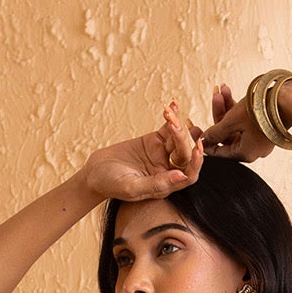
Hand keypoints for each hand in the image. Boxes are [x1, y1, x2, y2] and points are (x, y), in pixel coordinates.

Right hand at [78, 101, 204, 201]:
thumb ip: (157, 184)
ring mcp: (162, 155)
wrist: (94, 173)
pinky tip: (173, 104)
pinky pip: (167, 129)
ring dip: (176, 125)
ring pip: (176, 139)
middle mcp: (168, 170)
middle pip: (184, 154)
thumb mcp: (132, 187)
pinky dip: (171, 117)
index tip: (197, 148)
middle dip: (181, 138)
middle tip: (172, 125)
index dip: (196, 162)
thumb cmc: (111, 185)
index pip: (189, 175)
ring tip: (169, 113)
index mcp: (166, 185)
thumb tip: (182, 176)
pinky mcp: (154, 141)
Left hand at [192, 82, 275, 163]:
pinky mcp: (263, 129)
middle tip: (212, 97)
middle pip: (227, 135)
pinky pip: (245, 121)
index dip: (204, 139)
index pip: (218, 150)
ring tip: (221, 89)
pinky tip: (229, 91)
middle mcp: (252, 150)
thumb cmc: (260, 112)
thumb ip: (216, 131)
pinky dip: (237, 108)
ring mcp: (258, 140)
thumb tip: (203, 140)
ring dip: (227, 107)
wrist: (289, 102)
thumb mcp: (232, 120)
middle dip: (218, 114)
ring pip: (235, 125)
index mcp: (244, 154)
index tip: (193, 128)